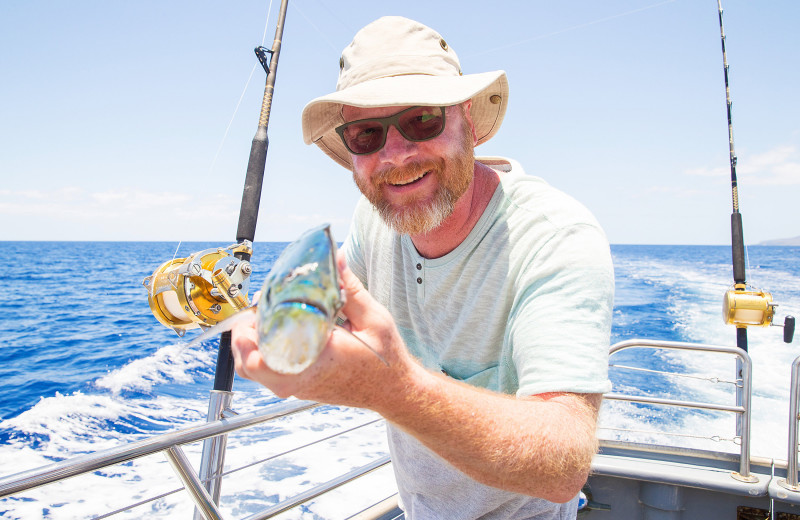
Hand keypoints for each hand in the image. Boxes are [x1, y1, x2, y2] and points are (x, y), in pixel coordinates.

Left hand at [231, 250, 415, 408]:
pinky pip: (266, 375)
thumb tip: (335, 258)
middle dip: (244, 334)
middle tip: (256, 309)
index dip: (252, 327)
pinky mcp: (299, 387)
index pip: (264, 355)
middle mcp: (300, 379)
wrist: (394, 391)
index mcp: (315, 362)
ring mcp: (297, 387)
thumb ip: (350, 289)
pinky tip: (274, 333)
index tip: (259, 305)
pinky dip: (260, 354)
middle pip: (248, 365)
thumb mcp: (373, 319)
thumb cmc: (386, 361)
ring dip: (249, 346)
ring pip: (253, 372)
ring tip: (260, 320)